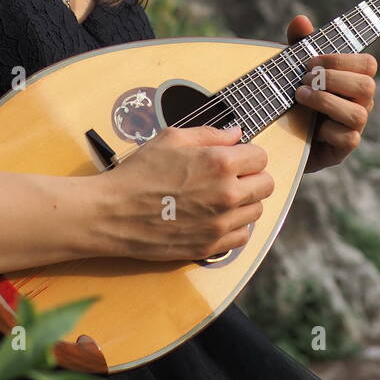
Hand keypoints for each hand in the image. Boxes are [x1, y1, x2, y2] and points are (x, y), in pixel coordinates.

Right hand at [95, 124, 273, 260]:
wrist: (113, 213)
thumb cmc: (139, 172)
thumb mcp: (171, 138)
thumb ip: (210, 133)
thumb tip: (237, 133)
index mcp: (220, 162)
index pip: (260, 157)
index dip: (248, 155)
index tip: (235, 158)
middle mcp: (227, 194)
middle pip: (266, 185)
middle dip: (252, 177)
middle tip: (232, 177)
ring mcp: (220, 223)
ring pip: (257, 211)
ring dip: (245, 203)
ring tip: (220, 198)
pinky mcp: (211, 246)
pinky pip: (242, 237)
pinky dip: (235, 227)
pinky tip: (216, 218)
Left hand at [285, 14, 376, 172]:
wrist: (278, 138)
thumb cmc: (293, 97)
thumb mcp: (293, 68)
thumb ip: (299, 45)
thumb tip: (301, 20)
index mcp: (352, 80)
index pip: (368, 63)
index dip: (340, 60)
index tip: (310, 61)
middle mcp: (359, 103)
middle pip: (367, 85)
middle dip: (332, 79)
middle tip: (304, 80)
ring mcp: (353, 127)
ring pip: (359, 113)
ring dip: (326, 101)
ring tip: (301, 96)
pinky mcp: (343, 148)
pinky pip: (349, 138)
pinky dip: (328, 129)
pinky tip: (310, 125)